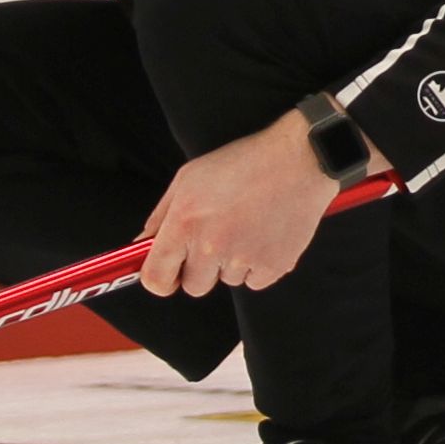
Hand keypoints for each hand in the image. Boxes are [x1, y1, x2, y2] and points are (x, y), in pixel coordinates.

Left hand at [139, 111, 346, 298]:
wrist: (301, 157)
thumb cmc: (245, 161)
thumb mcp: (190, 177)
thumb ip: (161, 215)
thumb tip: (143, 244)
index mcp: (185, 223)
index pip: (156, 279)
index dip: (161, 280)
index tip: (170, 274)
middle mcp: (211, 246)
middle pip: (194, 286)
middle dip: (202, 269)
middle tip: (219, 239)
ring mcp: (244, 258)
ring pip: (228, 280)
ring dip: (234, 262)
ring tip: (249, 225)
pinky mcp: (274, 265)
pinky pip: (256, 280)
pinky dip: (260, 264)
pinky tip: (267, 233)